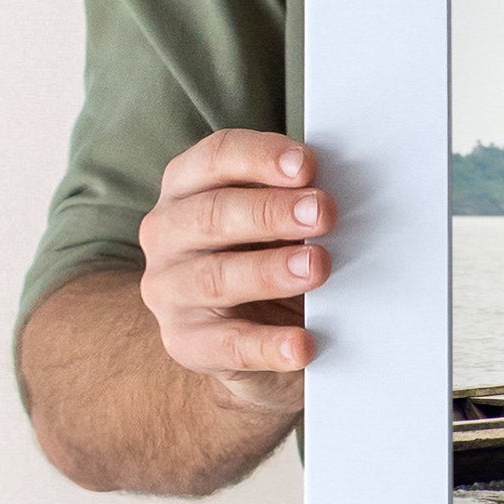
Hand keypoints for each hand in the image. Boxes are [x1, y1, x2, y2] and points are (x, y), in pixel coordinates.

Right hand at [138, 129, 334, 412]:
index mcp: (190, 187)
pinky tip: (302, 344)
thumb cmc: (271, 257)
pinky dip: (268, 345)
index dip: (261, 158)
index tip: (307, 165)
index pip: (217, 158)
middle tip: (323, 213)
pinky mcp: (185, 342)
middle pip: (213, 214)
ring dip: (270, 271)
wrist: (258, 337)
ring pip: (216, 277)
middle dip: (272, 212)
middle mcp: (168, 233)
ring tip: (318, 267)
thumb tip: (334, 197)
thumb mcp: (281, 223)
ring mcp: (170, 289)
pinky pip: (227, 344)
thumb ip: (299, 203)